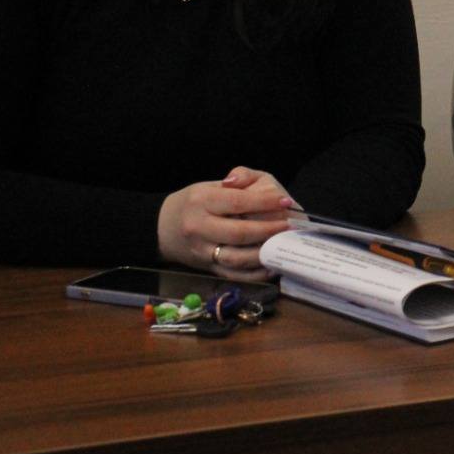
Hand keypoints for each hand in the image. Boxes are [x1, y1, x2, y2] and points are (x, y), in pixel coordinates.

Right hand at [157, 166, 293, 280]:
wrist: (163, 228)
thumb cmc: (195, 202)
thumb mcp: (212, 184)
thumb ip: (239, 178)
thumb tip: (247, 184)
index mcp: (201, 202)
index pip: (238, 202)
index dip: (264, 202)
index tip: (285, 200)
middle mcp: (199, 228)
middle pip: (240, 233)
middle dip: (270, 229)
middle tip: (290, 224)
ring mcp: (203, 252)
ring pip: (238, 258)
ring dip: (266, 253)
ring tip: (284, 243)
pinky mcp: (208, 269)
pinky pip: (235, 275)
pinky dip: (256, 273)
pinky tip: (273, 264)